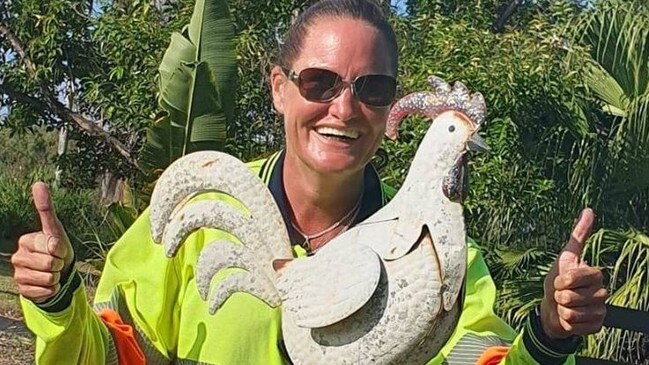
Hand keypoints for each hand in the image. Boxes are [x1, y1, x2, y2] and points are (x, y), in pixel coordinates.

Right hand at [11, 182, 73, 302]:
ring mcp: (19, 275)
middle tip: (56, 262)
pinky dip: (52, 289)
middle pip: (50, 263)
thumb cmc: (57, 249)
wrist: (56, 272)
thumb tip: (38, 183)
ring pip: (49, 278)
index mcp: (26, 241)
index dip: (61, 249)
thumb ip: (46, 208)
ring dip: (56, 277)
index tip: (58, 249)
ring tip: (52, 272)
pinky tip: (48, 284)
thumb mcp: (55, 229)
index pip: (52, 245)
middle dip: (59, 264)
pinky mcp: (23, 291)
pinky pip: (46, 291)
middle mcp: (18, 257)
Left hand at [540, 208, 606, 338]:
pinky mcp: (596, 326)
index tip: (559, 280)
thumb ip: (578, 235)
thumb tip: (589, 210)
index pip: (577, 276)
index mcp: (594, 274)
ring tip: (564, 307)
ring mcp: (600, 311)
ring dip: (561, 311)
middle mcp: (602, 292)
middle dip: (559, 296)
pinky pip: (575, 327)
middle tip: (561, 295)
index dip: (563, 280)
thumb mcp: (564, 257)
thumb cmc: (557, 281)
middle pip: (572, 296)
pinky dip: (566, 324)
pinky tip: (569, 319)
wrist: (553, 308)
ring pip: (572, 312)